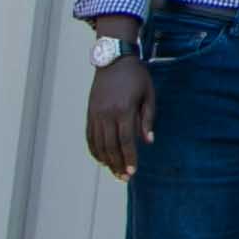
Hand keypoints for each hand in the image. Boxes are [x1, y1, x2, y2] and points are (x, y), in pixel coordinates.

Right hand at [83, 35, 150, 180]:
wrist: (113, 60)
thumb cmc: (136, 77)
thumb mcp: (149, 95)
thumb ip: (148, 119)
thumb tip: (149, 141)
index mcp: (123, 110)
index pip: (126, 140)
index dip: (129, 158)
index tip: (132, 172)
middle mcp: (106, 114)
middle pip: (111, 146)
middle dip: (117, 164)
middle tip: (124, 178)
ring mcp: (95, 114)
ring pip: (98, 144)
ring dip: (106, 160)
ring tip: (114, 172)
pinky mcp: (90, 113)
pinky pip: (90, 136)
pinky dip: (94, 150)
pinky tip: (101, 159)